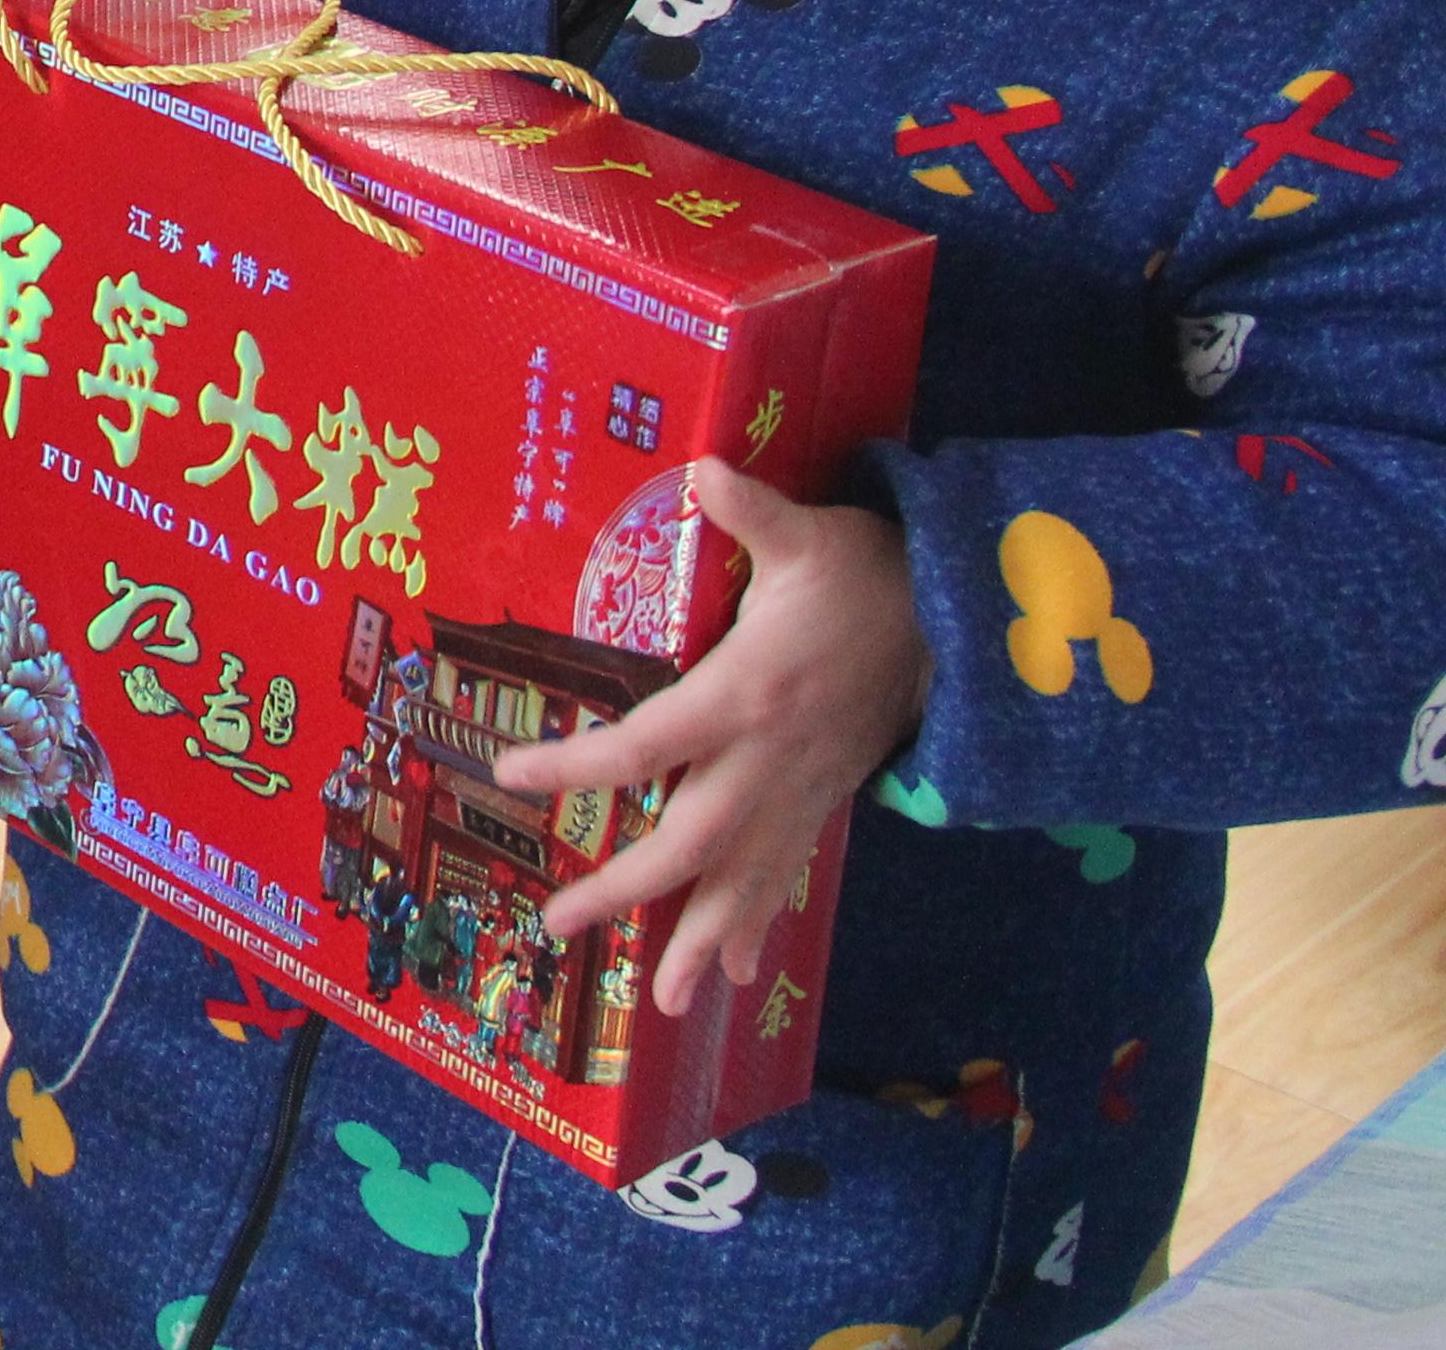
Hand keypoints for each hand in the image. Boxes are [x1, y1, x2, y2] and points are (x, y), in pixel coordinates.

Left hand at [488, 459, 932, 1016]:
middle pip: (689, 839)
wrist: (959, 625)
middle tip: (558, 923)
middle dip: (626, 887)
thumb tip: (706, 469)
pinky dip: (759, 925)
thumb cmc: (868, 574)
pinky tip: (735, 974)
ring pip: (743, 879)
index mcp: (747, 695)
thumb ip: (754, 515)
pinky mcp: (822, 802)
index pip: (646, 741)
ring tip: (663, 1002)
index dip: (579, 761)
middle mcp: (769, 760)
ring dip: (700, 939)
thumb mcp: (810, 537)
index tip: (512, 771)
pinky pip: (785, 875)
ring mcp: (800, 791)